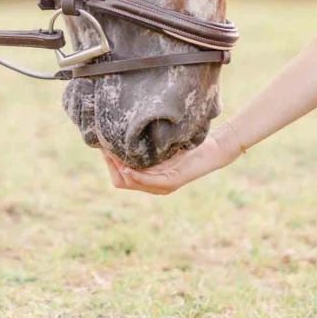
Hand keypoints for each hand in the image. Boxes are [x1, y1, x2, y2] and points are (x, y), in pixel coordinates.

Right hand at [106, 130, 240, 194]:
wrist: (214, 148)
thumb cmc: (187, 143)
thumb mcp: (160, 143)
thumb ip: (144, 143)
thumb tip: (120, 130)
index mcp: (149, 178)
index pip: (119, 178)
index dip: (109, 162)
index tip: (102, 146)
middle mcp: (154, 186)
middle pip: (121, 182)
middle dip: (110, 165)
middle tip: (105, 148)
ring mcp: (163, 186)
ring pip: (131, 183)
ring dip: (118, 169)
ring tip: (110, 154)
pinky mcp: (172, 182)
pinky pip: (149, 181)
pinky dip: (135, 176)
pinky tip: (126, 168)